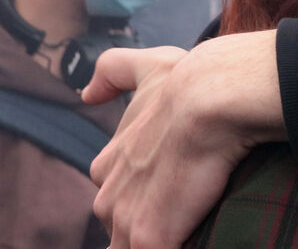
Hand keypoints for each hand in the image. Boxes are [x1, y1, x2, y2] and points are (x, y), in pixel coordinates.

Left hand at [83, 31, 284, 247]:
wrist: (210, 99)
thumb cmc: (185, 83)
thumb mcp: (148, 66)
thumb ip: (113, 72)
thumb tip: (86, 93)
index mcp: (107, 167)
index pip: (119, 200)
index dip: (146, 202)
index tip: (174, 197)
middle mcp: (109, 199)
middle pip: (124, 232)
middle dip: (151, 230)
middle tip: (186, 214)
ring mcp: (127, 224)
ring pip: (134, 246)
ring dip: (160, 239)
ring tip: (188, 231)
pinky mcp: (150, 241)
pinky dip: (180, 246)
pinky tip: (197, 239)